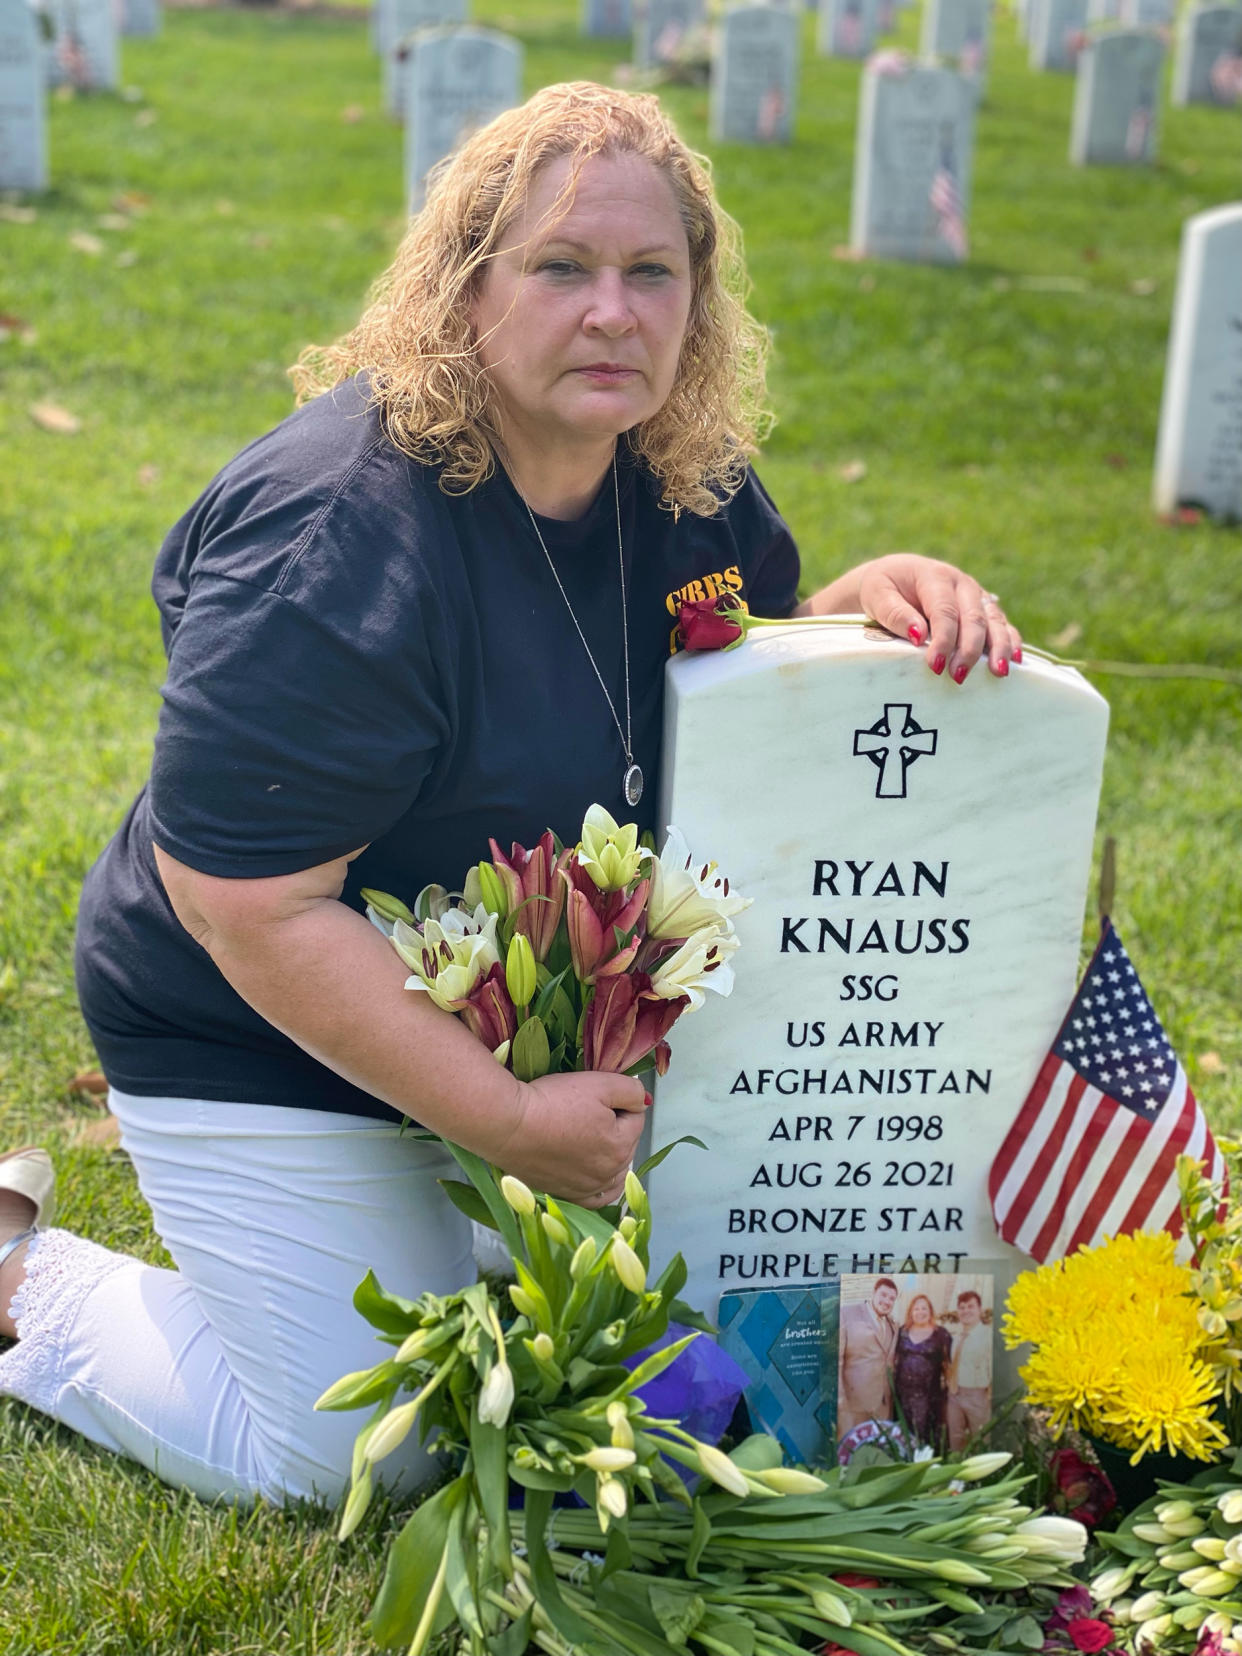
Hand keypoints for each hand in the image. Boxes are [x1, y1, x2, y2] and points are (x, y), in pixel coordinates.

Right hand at [486, 1071, 647, 1206]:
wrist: (507, 1125)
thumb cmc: (551, 1102)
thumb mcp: (598, 1083)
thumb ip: (630, 1090)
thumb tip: (643, 1101)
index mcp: (621, 1146)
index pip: (636, 1118)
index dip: (618, 1100)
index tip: (594, 1094)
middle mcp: (608, 1174)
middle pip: (625, 1144)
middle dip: (614, 1127)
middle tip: (585, 1110)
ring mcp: (585, 1189)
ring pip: (613, 1172)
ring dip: (609, 1156)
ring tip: (591, 1138)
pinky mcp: (564, 1195)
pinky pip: (594, 1197)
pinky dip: (598, 1185)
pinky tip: (592, 1173)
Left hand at [854, 554, 1021, 683]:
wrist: (895, 577)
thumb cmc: (883, 588)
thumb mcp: (878, 595)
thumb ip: (896, 613)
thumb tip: (918, 635)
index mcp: (935, 576)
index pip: (944, 610)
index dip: (943, 639)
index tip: (936, 666)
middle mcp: (961, 584)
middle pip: (974, 617)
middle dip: (969, 649)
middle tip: (959, 676)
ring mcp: (976, 596)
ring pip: (994, 621)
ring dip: (998, 647)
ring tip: (998, 673)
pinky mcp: (983, 609)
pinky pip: (1002, 625)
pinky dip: (1011, 641)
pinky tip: (1015, 660)